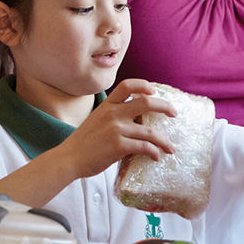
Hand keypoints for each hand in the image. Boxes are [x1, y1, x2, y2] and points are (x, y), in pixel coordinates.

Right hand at [0, 79, 177, 207]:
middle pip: (146, 102)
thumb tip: (133, 119)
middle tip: (174, 113)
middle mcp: (112, 114)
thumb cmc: (82, 143)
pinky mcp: (118, 146)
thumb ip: (112, 116)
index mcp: (107, 106)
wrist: (69, 158)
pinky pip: (144, 147)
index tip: (154, 91)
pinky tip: (156, 157)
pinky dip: (154, 152)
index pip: (127, 85)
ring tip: (170, 148)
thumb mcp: (95, 120)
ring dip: (164, 141)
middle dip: (165, 107)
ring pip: (150, 131)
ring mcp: (116, 129)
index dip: (143, 85)